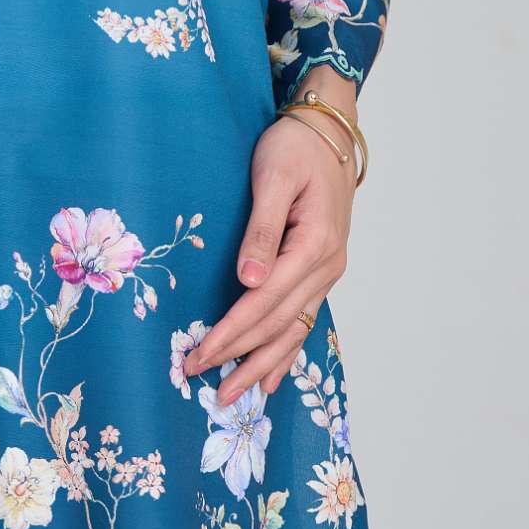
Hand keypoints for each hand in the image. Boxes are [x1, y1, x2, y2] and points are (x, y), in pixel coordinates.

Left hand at [184, 102, 355, 412]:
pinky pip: (302, 321)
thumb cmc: (294, 147)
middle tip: (207, 389)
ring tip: (234, 396)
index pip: (264, 301)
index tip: (200, 355)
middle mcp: (326, 266)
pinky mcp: (320, 272)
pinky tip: (271, 378)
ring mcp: (327, 273)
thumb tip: (249, 280)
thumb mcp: (273, 177)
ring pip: (293, 331)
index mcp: (314, 245)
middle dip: (240, 359)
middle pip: (278, 325)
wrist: (328, 132)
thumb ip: (262, 229)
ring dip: (262, 366)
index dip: (231, 333)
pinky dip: (285, 352)